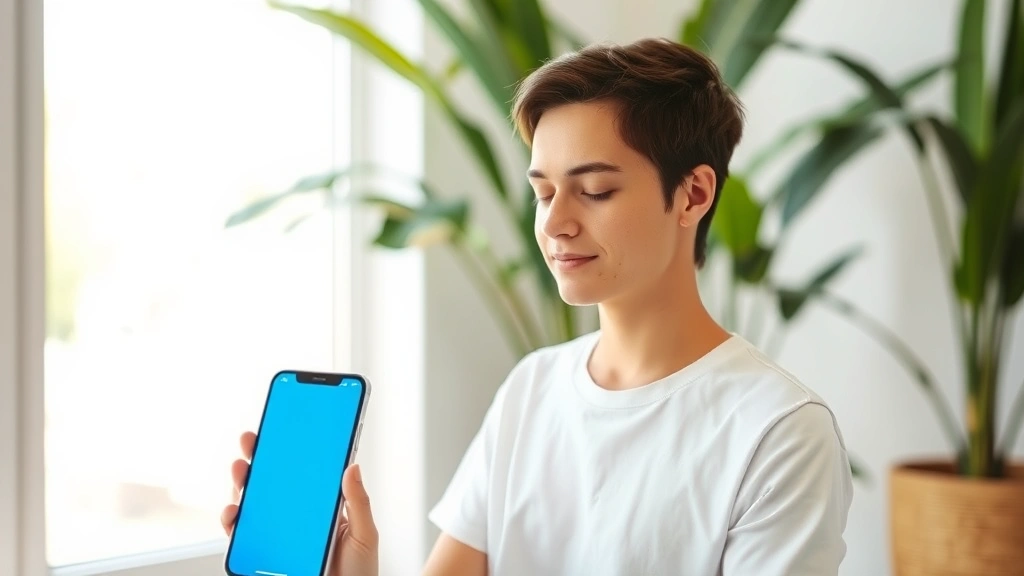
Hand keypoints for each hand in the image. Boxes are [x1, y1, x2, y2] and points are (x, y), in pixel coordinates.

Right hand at [221, 432, 379, 575]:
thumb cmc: (359, 573)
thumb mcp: (364, 534)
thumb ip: (358, 502)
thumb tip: (352, 465)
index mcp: (320, 508)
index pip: (301, 475)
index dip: (287, 452)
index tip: (280, 430)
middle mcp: (295, 519)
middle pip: (271, 485)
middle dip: (257, 460)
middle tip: (251, 441)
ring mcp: (278, 536)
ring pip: (253, 506)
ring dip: (241, 485)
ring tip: (241, 469)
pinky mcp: (263, 556)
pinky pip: (242, 537)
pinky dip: (232, 522)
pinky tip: (234, 511)